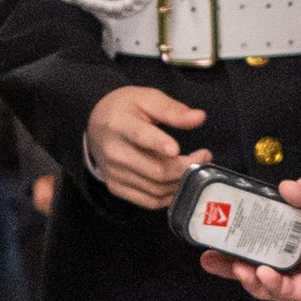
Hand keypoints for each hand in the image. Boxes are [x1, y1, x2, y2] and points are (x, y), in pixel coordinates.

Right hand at [85, 85, 207, 208]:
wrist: (96, 126)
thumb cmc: (125, 109)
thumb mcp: (146, 98)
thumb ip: (172, 109)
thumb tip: (199, 117)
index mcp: (119, 124)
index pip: (140, 136)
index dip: (158, 144)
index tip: (176, 149)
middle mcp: (113, 153)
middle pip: (156, 170)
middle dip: (186, 166)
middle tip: (205, 156)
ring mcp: (114, 174)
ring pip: (156, 188)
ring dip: (182, 182)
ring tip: (195, 167)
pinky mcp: (116, 188)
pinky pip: (149, 201)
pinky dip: (169, 196)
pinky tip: (179, 183)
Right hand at [199, 169, 300, 300]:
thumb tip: (284, 188)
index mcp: (290, 228)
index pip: (255, 234)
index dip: (232, 235)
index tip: (210, 231)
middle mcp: (292, 252)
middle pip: (253, 262)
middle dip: (228, 264)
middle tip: (208, 256)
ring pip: (266, 282)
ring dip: (247, 277)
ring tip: (238, 266)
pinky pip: (288, 291)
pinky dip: (273, 285)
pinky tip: (264, 274)